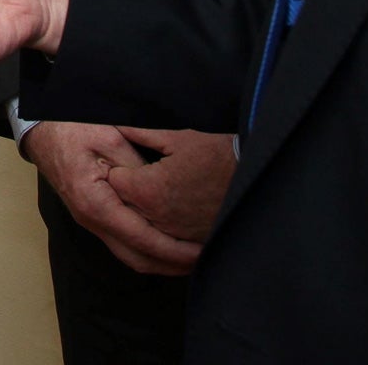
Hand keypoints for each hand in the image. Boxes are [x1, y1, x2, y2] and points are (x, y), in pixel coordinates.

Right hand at [24, 122, 204, 275]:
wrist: (41, 128)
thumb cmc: (71, 128)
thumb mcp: (110, 137)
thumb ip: (137, 168)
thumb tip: (163, 193)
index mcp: (95, 203)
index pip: (142, 238)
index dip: (173, 249)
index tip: (199, 251)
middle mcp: (92, 220)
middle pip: (137, 258)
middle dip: (172, 264)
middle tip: (203, 258)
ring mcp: (91, 221)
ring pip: (130, 254)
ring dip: (161, 260)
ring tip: (191, 255)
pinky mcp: (94, 216)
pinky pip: (123, 242)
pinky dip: (147, 248)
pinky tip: (166, 241)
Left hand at [106, 126, 236, 243]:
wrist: (253, 179)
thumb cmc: (216, 154)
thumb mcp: (177, 138)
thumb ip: (141, 133)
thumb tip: (117, 124)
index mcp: (149, 189)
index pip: (114, 182)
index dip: (118, 169)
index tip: (126, 162)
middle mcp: (156, 217)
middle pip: (123, 205)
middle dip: (124, 191)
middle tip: (136, 176)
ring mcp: (172, 234)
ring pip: (139, 225)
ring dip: (139, 211)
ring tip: (153, 193)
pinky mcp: (187, 244)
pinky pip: (161, 239)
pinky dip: (158, 228)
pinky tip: (166, 212)